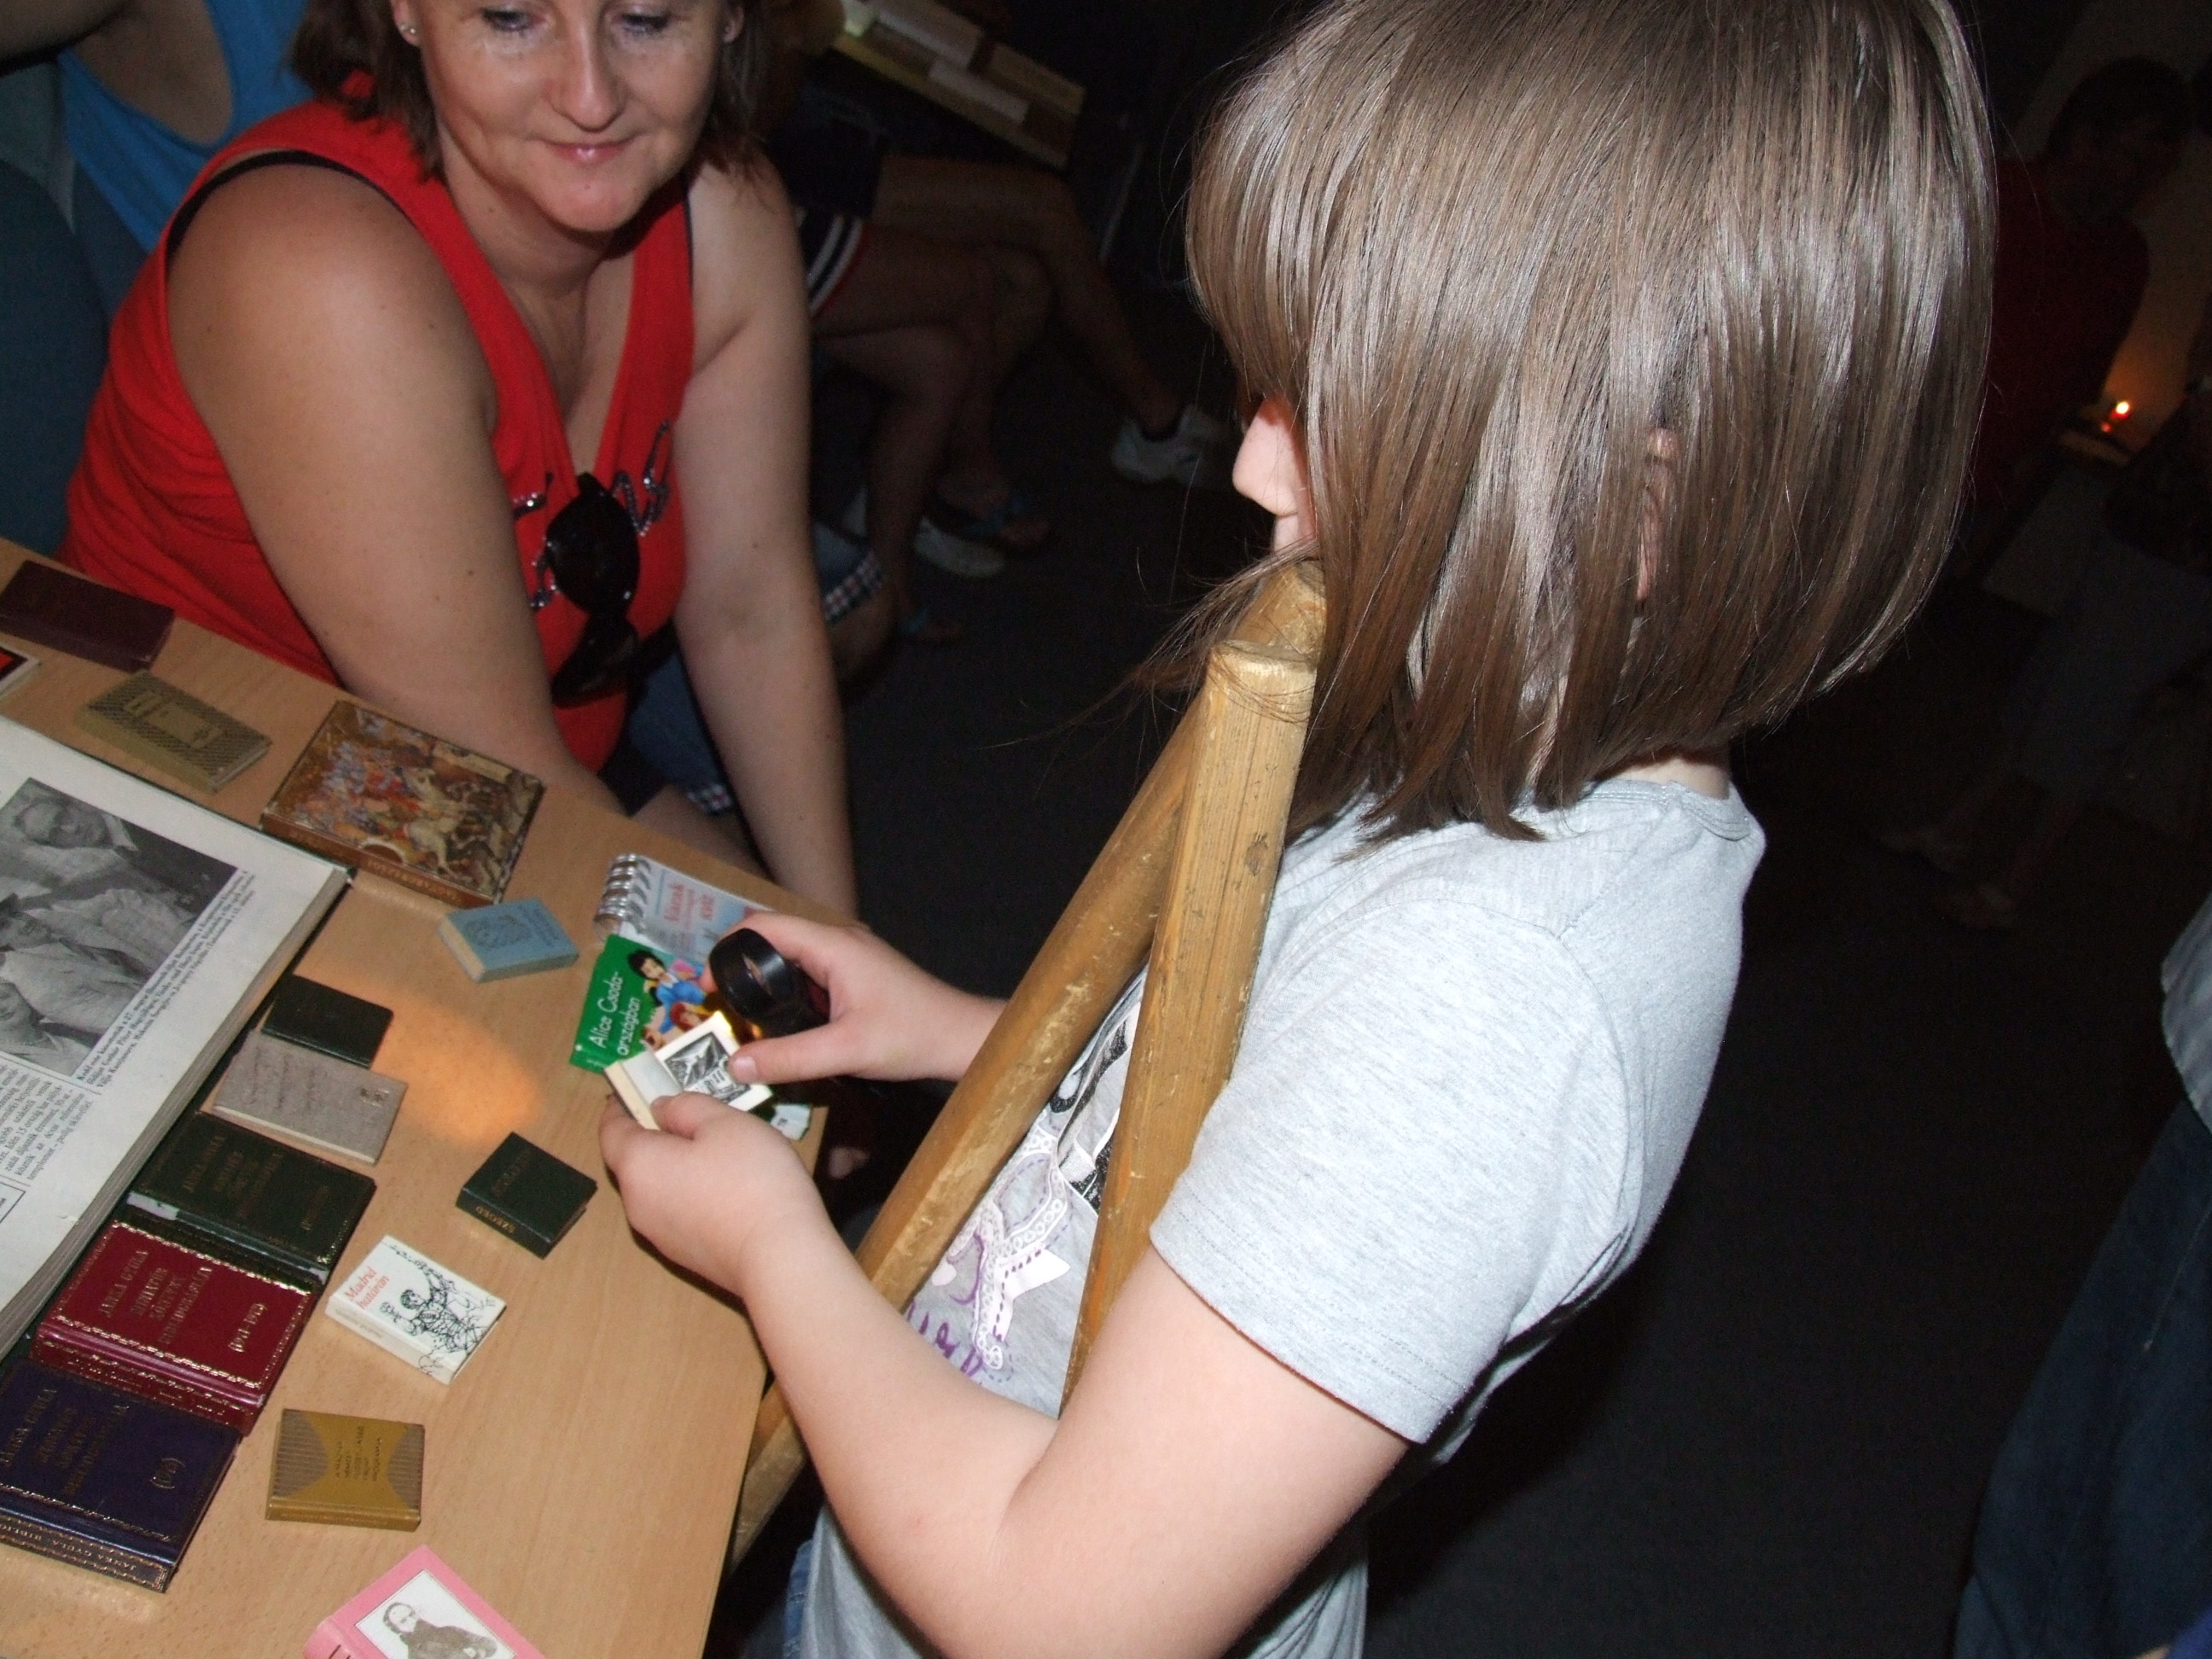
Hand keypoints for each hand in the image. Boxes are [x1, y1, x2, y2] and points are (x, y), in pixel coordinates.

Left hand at [599, 1093, 823, 1295]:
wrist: (780, 1259)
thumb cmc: (750, 1179)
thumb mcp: (724, 1122)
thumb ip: (685, 1106)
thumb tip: (660, 1109)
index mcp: (638, 1164)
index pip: (611, 1128)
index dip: (622, 1102)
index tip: (639, 1084)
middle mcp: (637, 1203)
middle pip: (635, 1159)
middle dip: (656, 1132)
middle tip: (691, 1110)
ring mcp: (660, 1234)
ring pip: (658, 1186)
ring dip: (676, 1163)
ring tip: (719, 1147)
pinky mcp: (685, 1254)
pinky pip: (679, 1210)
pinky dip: (692, 1191)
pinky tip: (730, 1186)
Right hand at [715, 912, 1001, 1085]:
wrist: (962, 1037)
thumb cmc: (913, 1036)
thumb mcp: (845, 1052)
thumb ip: (788, 1058)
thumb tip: (735, 1064)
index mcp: (833, 946)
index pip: (765, 926)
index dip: (728, 949)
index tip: (707, 985)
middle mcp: (839, 943)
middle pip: (774, 940)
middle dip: (742, 969)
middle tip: (721, 1008)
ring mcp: (850, 958)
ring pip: (792, 959)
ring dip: (765, 983)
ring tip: (743, 1020)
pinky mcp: (856, 977)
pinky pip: (809, 975)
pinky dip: (788, 993)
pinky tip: (780, 1026)